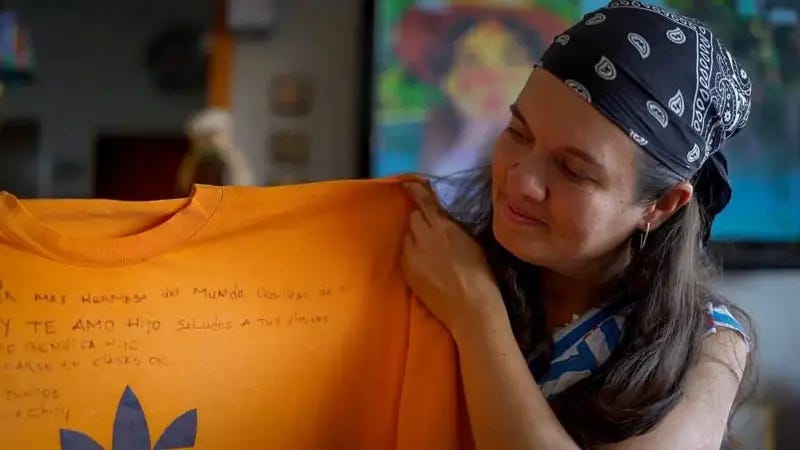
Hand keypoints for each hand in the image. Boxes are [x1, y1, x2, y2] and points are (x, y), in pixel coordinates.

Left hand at [400, 182, 505, 338]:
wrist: (471, 308)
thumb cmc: (481, 275)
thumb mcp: (472, 242)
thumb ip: (453, 227)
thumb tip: (442, 219)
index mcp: (444, 227)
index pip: (424, 201)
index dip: (415, 191)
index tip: (407, 184)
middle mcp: (424, 236)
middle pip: (413, 216)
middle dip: (420, 219)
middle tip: (430, 229)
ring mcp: (412, 254)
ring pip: (407, 234)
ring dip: (414, 236)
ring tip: (426, 249)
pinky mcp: (406, 270)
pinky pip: (404, 252)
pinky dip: (410, 252)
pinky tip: (423, 262)